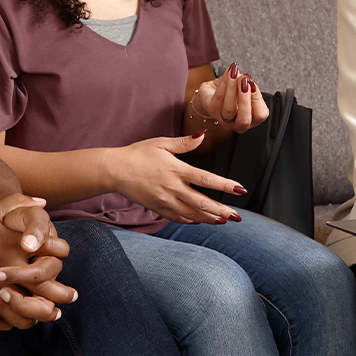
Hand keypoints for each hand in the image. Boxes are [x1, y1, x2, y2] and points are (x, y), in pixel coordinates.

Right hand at [0, 193, 75, 330]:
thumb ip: (17, 202)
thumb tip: (43, 201)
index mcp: (18, 242)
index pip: (53, 250)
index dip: (61, 254)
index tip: (61, 258)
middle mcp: (13, 265)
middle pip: (48, 283)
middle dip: (63, 292)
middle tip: (72, 296)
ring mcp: (1, 286)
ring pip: (32, 307)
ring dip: (46, 312)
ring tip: (53, 312)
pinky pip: (11, 319)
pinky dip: (21, 320)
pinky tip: (27, 317)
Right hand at [105, 134, 245, 223]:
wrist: (114, 170)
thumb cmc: (137, 153)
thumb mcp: (161, 143)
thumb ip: (185, 142)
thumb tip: (203, 135)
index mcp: (176, 169)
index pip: (206, 179)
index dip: (225, 185)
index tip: (240, 189)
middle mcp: (172, 187)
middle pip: (202, 202)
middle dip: (221, 210)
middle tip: (236, 216)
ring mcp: (164, 200)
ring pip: (191, 213)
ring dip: (209, 218)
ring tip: (222, 221)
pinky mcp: (156, 207)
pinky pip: (177, 217)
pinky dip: (190, 220)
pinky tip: (199, 220)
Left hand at [195, 63, 269, 133]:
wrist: (213, 92)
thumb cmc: (232, 92)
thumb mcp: (243, 89)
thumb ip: (247, 85)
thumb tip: (246, 78)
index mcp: (251, 119)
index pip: (260, 115)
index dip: (257, 100)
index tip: (253, 84)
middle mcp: (238, 124)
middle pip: (244, 119)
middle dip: (245, 99)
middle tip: (245, 82)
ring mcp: (223, 120)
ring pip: (229, 109)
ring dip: (232, 89)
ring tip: (234, 74)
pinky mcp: (211, 111)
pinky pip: (218, 98)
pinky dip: (223, 83)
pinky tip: (227, 73)